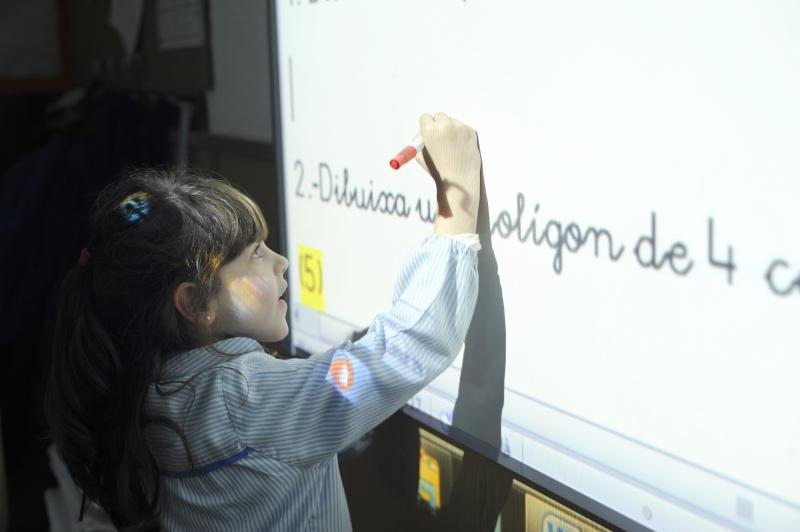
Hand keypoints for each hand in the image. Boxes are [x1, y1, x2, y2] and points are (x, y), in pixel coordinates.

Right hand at [415, 112, 481, 233]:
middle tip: (440, 136)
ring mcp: (459, 127)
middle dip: (439, 124)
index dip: (426, 125)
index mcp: (429, 130)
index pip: (425, 117)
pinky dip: (461, 136)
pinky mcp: (471, 131)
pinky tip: (460, 149)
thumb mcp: (420, 155)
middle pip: (439, 116)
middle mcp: (444, 125)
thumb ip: (420, 140)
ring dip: (451, 130)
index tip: (428, 130)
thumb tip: (422, 129)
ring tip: (451, 149)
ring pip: (453, 122)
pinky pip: (463, 129)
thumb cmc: (437, 170)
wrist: (458, 180)